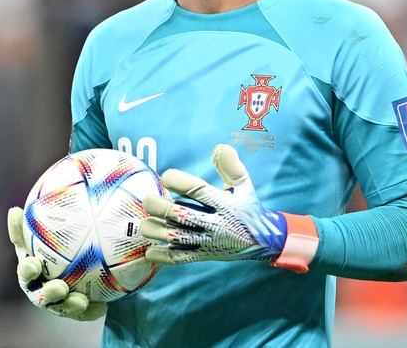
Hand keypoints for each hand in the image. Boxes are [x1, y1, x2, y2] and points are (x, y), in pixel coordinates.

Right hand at [7, 207, 106, 320]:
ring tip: (81, 301)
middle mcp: (39, 290)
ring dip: (70, 305)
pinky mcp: (72, 311)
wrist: (72, 262)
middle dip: (48, 294)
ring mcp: (56, 303)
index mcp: (31, 271)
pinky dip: (91, 311)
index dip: (27, 270)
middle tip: (60, 287)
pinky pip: (82, 314)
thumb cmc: (51, 245)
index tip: (33, 264)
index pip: (26, 271)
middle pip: (40, 296)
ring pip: (61, 308)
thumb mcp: (39, 233)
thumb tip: (13, 210)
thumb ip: (28, 225)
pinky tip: (102, 307)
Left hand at [141, 144, 314, 268]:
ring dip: (156, 231)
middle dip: (160, 207)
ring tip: (145, 224)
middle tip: (148, 200)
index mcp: (223, 203)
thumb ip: (231, 166)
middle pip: (182, 215)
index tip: (167, 177)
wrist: (262, 241)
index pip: (198, 190)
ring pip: (176, 238)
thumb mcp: (244, 185)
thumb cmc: (247, 208)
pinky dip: (163, 256)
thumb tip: (220, 146)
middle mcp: (214, 223)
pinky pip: (180, 259)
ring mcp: (207, 242)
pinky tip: (149, 251)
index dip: (179, 181)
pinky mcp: (203, 256)